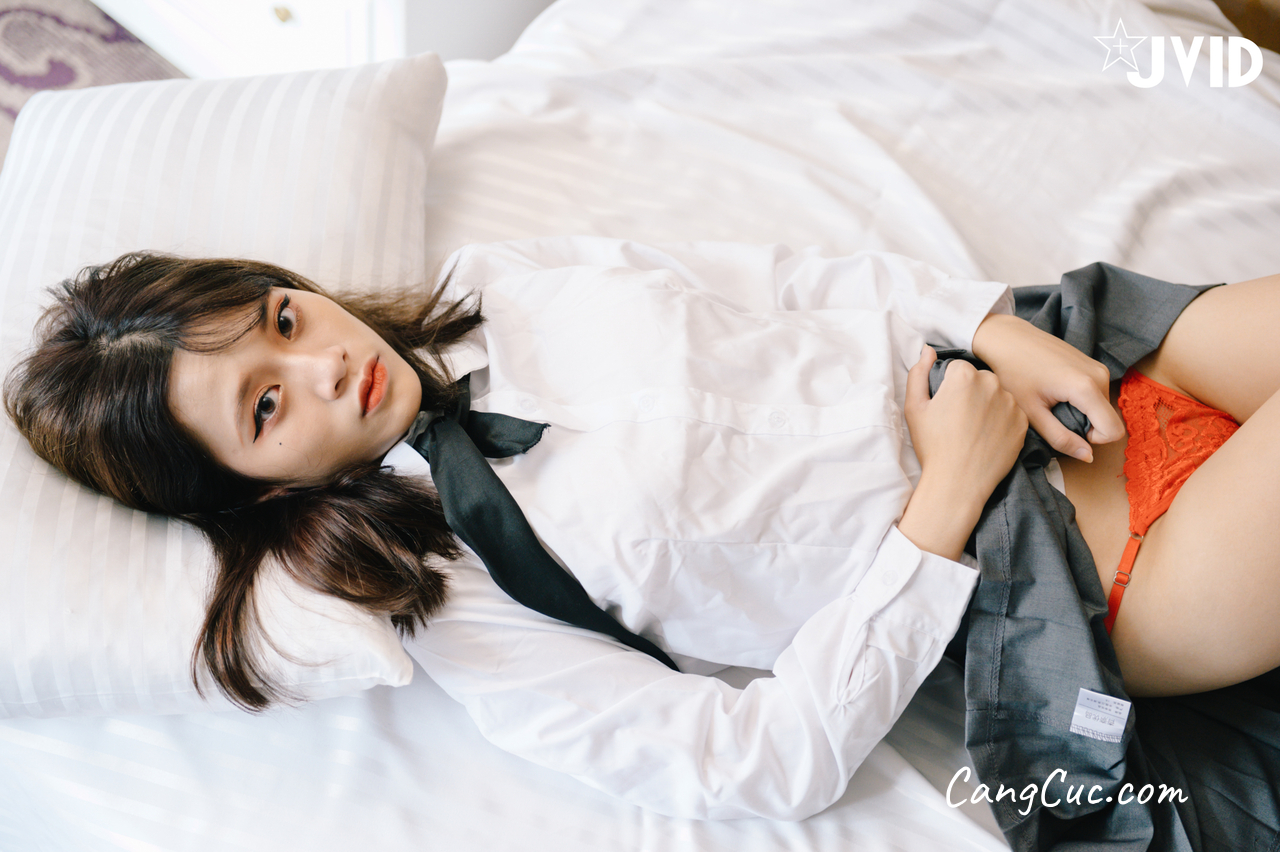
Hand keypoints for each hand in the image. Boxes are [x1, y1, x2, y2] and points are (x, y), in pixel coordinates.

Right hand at [898, 345, 1027, 560]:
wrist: (958, 482)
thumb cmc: (932, 445)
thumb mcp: (914, 407)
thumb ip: (918, 372)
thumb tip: (928, 350)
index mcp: (963, 375)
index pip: (957, 368)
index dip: (948, 387)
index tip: (945, 407)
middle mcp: (991, 382)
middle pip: (980, 379)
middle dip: (971, 392)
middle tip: (959, 420)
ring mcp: (1011, 403)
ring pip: (998, 395)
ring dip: (988, 406)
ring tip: (974, 430)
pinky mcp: (1023, 422)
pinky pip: (1012, 412)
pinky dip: (1002, 421)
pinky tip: (988, 438)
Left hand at [971, 313, 1122, 462]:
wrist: (1008, 339)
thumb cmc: (1013, 373)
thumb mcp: (1032, 413)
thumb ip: (1061, 438)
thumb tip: (1087, 456)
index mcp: (1087, 388)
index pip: (1113, 431)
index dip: (1092, 440)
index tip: (1065, 430)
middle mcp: (1100, 375)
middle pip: (1106, 419)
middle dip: (1083, 425)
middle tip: (1051, 413)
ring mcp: (1098, 366)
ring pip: (1101, 407)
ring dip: (1080, 412)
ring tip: (1051, 399)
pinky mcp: (1093, 363)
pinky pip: (1096, 393)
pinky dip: (1079, 400)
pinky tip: (1054, 389)